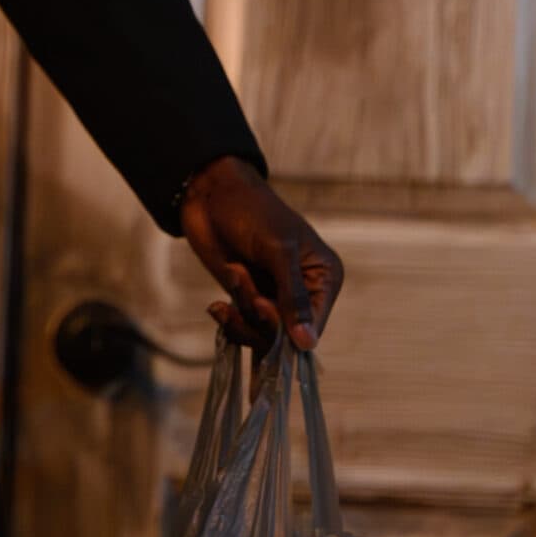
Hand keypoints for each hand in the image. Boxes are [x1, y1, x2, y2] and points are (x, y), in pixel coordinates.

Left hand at [178, 155, 342, 355]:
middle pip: (286, 339)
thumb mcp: (278, 250)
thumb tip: (308, 343)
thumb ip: (293, 297)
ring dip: (241, 310)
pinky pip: (242, 327)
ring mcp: (273, 298)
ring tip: (233, 271)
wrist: (211, 193)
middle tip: (241, 279)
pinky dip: (228, 319)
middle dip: (259, 317)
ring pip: (260, 335)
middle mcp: (303, 294)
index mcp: (324, 278)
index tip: (261, 305)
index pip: (314, 327)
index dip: (287, 331)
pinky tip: (217, 306)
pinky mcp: (247, 299)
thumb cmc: (252, 211)